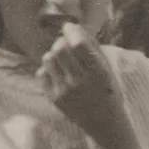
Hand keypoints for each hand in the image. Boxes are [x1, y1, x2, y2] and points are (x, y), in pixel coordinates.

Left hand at [41, 24, 130, 148]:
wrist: (104, 122)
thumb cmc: (107, 90)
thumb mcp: (106, 68)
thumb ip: (92, 46)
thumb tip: (73, 26)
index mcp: (97, 72)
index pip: (77, 43)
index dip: (71, 31)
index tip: (70, 28)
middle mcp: (80, 81)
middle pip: (59, 48)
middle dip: (61, 42)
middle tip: (66, 45)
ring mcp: (65, 91)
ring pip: (48, 58)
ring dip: (54, 55)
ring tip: (63, 61)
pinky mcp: (54, 98)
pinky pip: (42, 72)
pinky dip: (49, 69)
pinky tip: (59, 74)